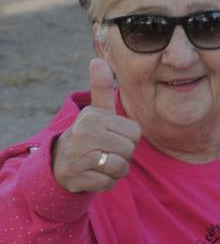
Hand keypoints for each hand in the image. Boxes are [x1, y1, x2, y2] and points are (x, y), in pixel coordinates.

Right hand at [52, 59, 141, 193]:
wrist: (59, 162)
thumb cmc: (88, 134)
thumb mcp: (96, 111)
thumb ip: (101, 87)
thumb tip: (97, 60)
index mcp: (94, 116)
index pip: (135, 133)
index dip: (128, 138)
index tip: (112, 136)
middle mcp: (85, 133)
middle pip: (129, 150)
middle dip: (123, 155)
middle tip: (105, 151)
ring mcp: (80, 156)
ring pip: (121, 168)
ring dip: (116, 170)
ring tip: (100, 162)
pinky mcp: (79, 177)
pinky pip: (110, 183)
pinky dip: (106, 182)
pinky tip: (94, 174)